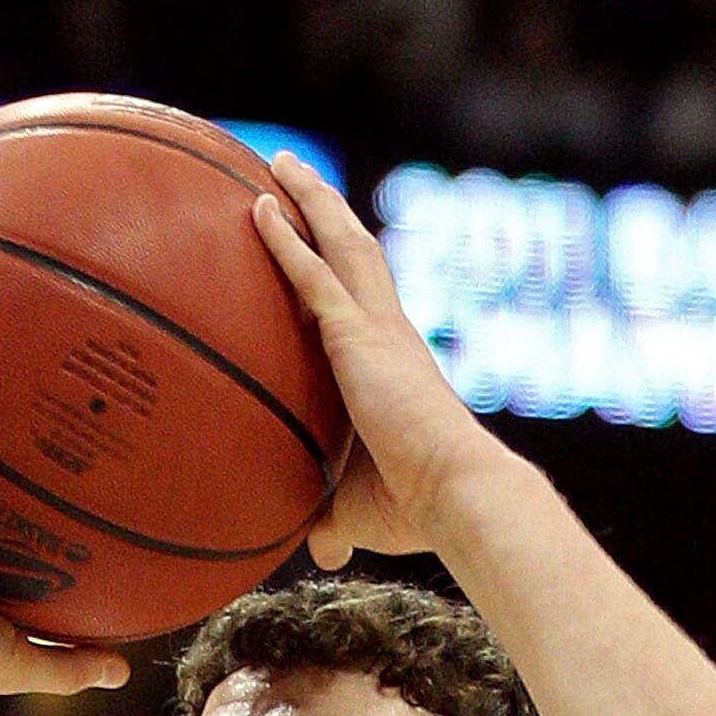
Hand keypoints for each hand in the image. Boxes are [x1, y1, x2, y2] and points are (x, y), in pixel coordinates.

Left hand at [251, 154, 493, 562]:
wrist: (455, 494)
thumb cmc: (418, 511)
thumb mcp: (361, 514)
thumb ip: (333, 522)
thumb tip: (319, 551)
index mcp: (394, 361)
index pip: (364, 297)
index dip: (342, 260)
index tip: (320, 233)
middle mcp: (390, 330)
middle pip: (354, 249)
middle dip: (324, 207)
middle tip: (293, 172)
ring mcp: (377, 328)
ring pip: (340, 242)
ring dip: (310, 199)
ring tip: (279, 163)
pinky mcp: (359, 337)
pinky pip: (314, 275)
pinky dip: (287, 240)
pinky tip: (261, 208)